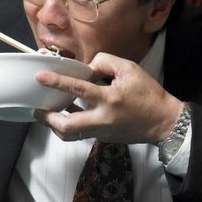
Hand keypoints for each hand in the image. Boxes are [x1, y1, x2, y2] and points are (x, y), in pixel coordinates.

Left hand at [33, 52, 182, 144]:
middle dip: (47, 119)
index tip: (40, 78)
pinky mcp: (103, 138)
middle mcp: (103, 119)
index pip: (78, 90)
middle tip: (37, 109)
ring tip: (45, 112)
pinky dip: (69, 124)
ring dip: (55, 124)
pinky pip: (80, 132)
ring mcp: (102, 132)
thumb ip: (104, 62)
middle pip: (67, 127)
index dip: (57, 83)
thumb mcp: (129, 70)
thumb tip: (85, 67)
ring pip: (70, 135)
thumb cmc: (148, 95)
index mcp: (109, 99)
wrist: (164, 122)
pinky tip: (65, 112)